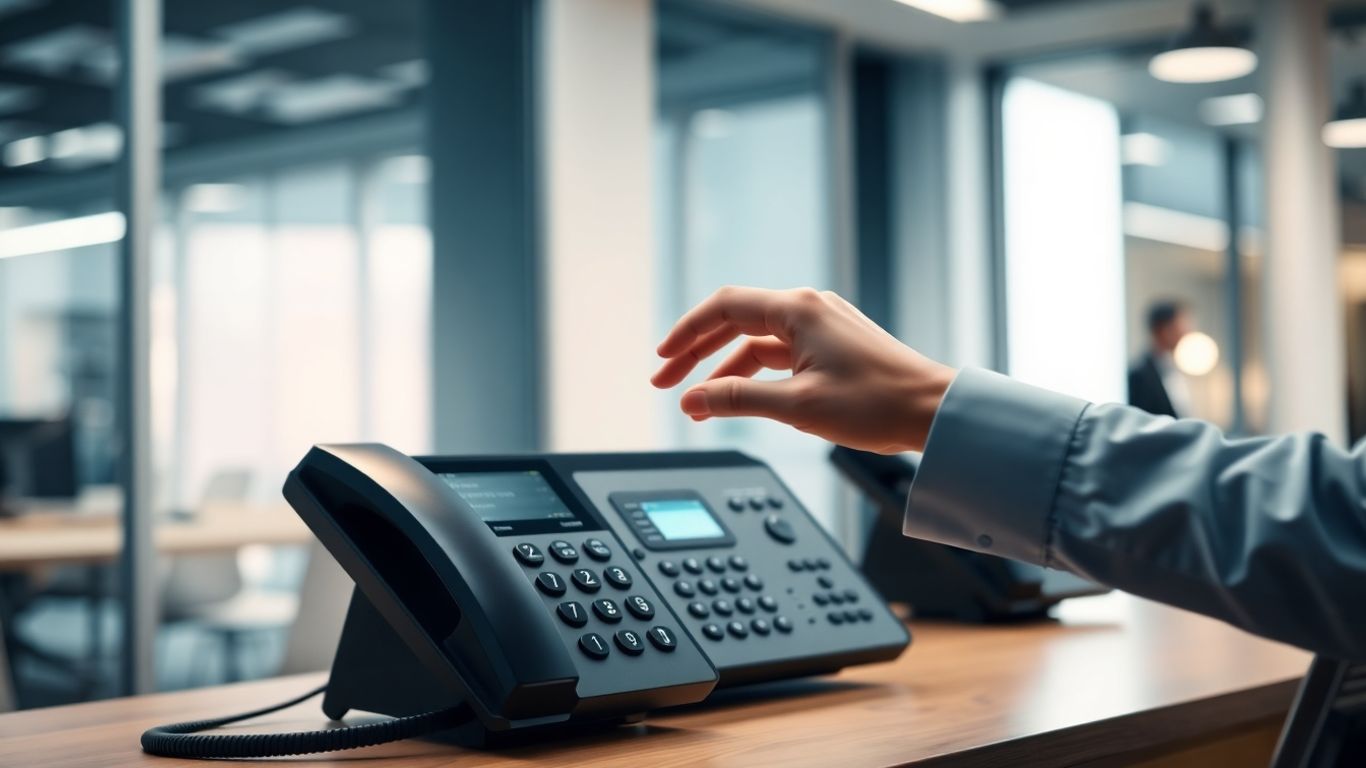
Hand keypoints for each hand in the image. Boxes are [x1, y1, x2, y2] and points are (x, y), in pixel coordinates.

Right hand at [651, 286, 955, 453]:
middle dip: (697, 352)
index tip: (662, 359)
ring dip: (725, 369)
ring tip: (699, 403)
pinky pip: (781, 353)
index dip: (686, 333)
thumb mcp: (796, 406)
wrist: (934, 411)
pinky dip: (755, 374)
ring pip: (758, 342)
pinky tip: (741, 398)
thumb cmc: (876, 404)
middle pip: (735, 321)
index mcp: (798, 310)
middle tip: (665, 381)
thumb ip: (738, 400)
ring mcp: (823, 325)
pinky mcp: (833, 345)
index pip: (724, 308)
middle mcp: (808, 308)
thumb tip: (692, 400)